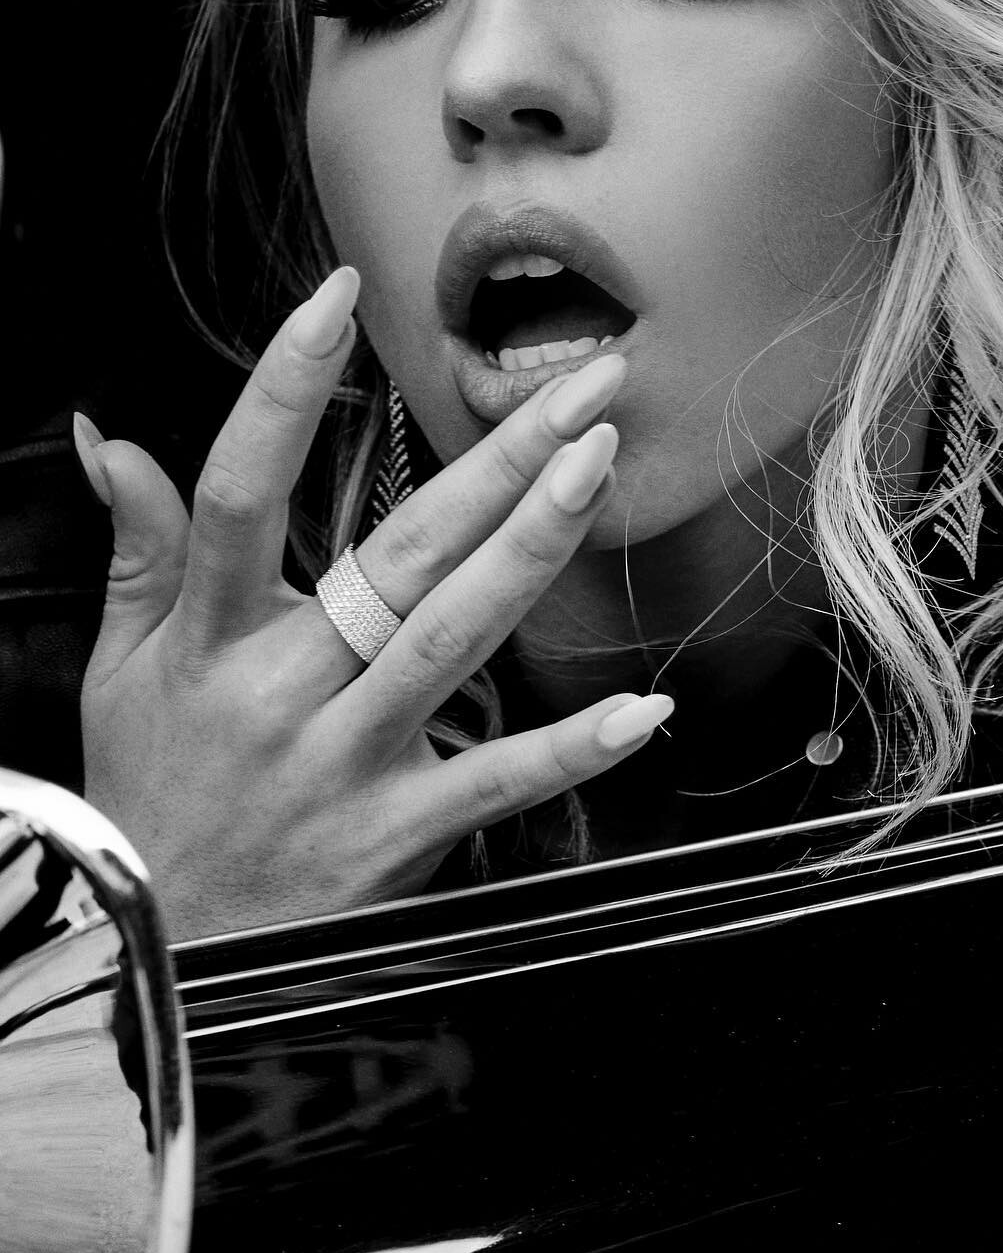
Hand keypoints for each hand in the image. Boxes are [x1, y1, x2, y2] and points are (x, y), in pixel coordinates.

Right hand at [74, 267, 668, 938]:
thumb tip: (107, 435)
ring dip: (530, 551)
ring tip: (598, 469)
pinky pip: (494, 784)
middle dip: (491, 462)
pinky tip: (646, 709)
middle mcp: (278, 689)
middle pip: (393, 554)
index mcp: (208, 637)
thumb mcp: (117, 670)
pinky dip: (572, 749)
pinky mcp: (393, 835)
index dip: (284, 389)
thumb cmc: (147, 797)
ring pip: (449, 640)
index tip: (338, 296)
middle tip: (577, 388)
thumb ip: (133, 550)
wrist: (152, 957)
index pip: (239, 491)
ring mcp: (341, 762)